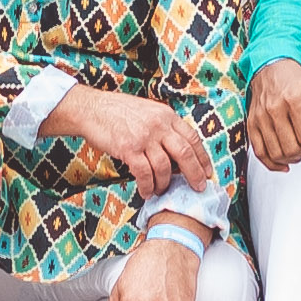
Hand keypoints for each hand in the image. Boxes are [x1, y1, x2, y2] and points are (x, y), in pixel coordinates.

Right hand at [54, 87, 209, 191]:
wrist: (93, 109)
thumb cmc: (119, 113)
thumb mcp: (149, 112)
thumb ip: (164, 128)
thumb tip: (177, 153)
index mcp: (167, 115)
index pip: (193, 138)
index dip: (202, 157)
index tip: (207, 172)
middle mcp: (159, 125)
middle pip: (184, 153)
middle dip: (194, 174)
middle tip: (197, 188)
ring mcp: (144, 137)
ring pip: (164, 167)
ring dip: (164, 183)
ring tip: (160, 190)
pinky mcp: (129, 148)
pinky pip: (144, 173)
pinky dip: (147, 186)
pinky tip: (146, 191)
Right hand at [246, 60, 300, 170]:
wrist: (271, 68)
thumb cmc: (296, 81)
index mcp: (294, 99)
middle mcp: (274, 109)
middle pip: (292, 148)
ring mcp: (260, 118)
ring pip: (276, 153)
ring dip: (292, 159)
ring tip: (300, 150)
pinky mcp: (251, 125)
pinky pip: (259, 153)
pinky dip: (272, 164)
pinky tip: (284, 164)